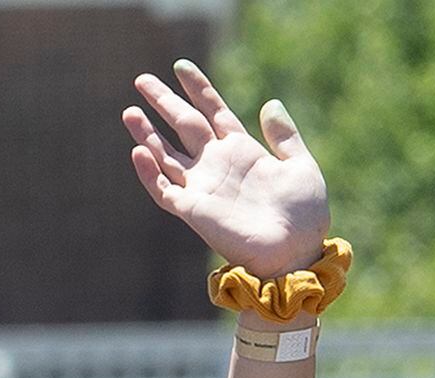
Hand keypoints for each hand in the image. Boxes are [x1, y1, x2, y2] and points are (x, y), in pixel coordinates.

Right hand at [123, 61, 329, 277]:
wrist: (296, 253)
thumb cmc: (305, 214)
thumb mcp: (301, 166)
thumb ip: (284, 136)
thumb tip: (270, 104)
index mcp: (242, 151)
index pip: (213, 111)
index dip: (197, 89)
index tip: (181, 67)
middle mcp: (217, 166)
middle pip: (183, 126)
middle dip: (163, 102)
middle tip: (141, 80)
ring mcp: (203, 188)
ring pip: (166, 156)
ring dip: (147, 135)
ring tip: (129, 112)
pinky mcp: (193, 211)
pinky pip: (164, 190)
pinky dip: (149, 173)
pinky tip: (139, 151)